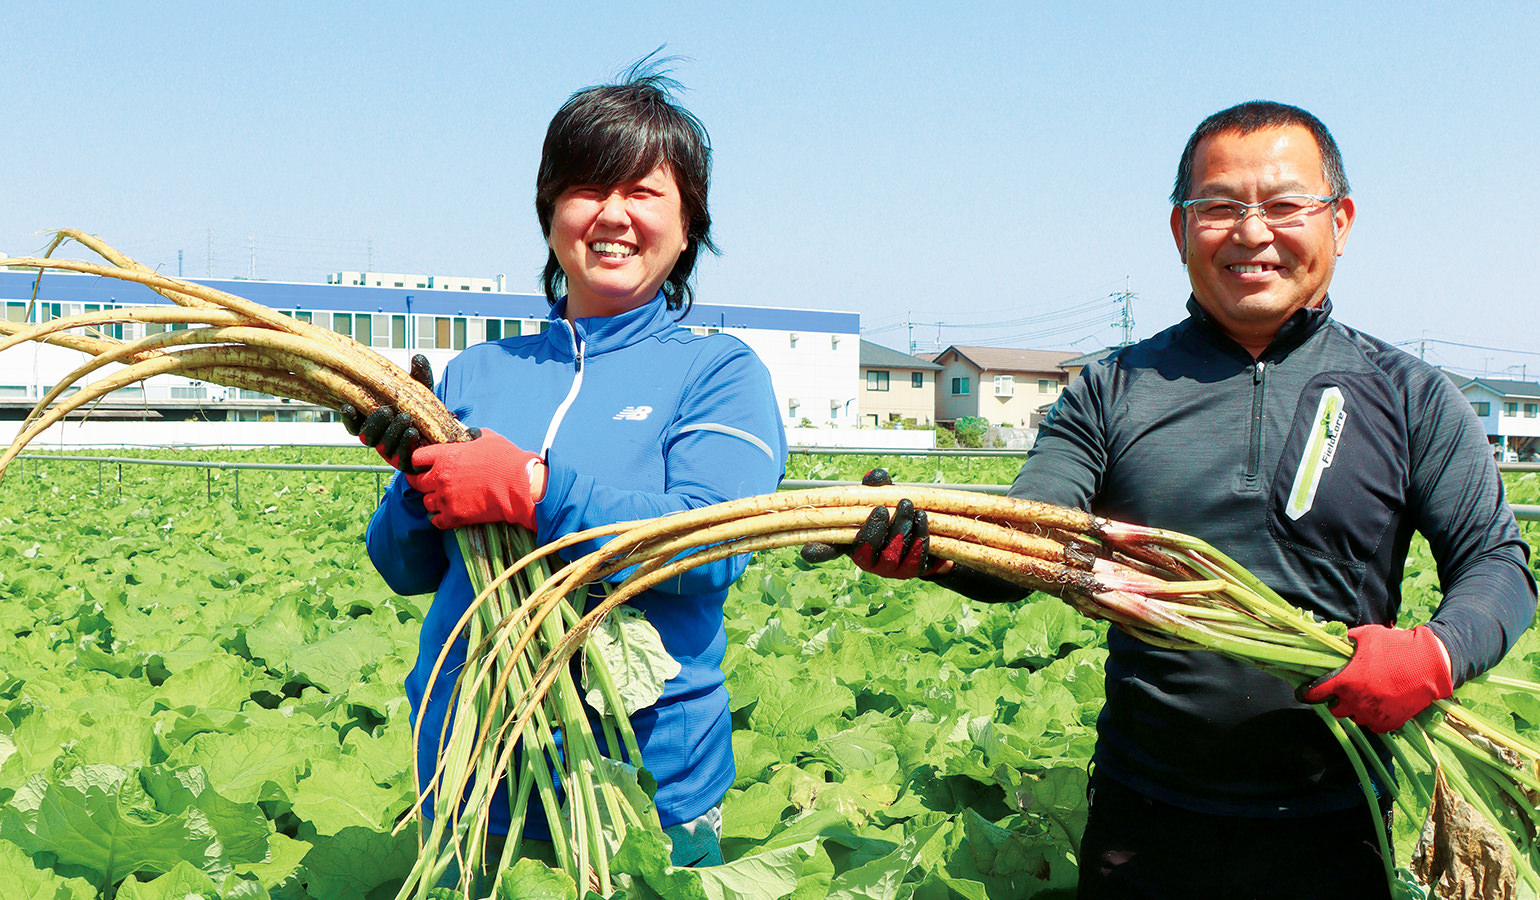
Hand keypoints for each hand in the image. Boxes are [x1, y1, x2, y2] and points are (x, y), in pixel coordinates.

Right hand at [341, 354, 433, 471]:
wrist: (446, 435)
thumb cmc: (425, 411)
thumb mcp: (421, 392)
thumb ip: (418, 377)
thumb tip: (418, 358)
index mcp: (375, 421)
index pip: (354, 423)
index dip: (348, 418)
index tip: (347, 407)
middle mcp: (380, 437)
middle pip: (367, 435)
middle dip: (375, 423)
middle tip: (386, 411)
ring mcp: (392, 451)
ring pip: (383, 445)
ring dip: (392, 432)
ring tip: (406, 419)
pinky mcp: (406, 463)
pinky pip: (402, 459)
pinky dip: (406, 446)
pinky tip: (413, 433)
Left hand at [404, 428, 544, 530]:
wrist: (520, 486)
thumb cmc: (506, 460)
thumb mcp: (487, 438)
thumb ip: (471, 436)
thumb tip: (468, 435)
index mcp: (445, 455)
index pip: (416, 458)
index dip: (419, 461)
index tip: (424, 464)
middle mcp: (441, 477)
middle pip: (416, 482)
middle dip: (422, 482)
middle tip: (430, 483)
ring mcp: (446, 498)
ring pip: (426, 502)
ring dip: (433, 500)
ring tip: (445, 498)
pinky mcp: (455, 516)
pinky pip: (436, 521)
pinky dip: (440, 518)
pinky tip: (449, 513)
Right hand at [799, 469, 949, 579]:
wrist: (921, 532)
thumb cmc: (891, 513)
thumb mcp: (879, 498)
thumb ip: (875, 487)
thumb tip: (877, 477)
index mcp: (851, 542)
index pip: (829, 550)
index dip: (818, 551)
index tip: (808, 551)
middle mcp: (867, 559)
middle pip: (867, 552)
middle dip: (876, 530)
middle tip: (883, 508)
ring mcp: (890, 569)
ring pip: (893, 556)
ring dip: (900, 530)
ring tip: (908, 506)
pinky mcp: (913, 570)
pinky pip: (916, 559)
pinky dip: (919, 538)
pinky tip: (921, 518)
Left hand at [1298, 624, 1453, 732]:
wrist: (1429, 664)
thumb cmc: (1396, 646)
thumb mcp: (1366, 635)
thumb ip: (1345, 640)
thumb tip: (1331, 638)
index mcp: (1345, 681)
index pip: (1315, 693)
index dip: (1309, 692)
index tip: (1306, 691)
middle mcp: (1356, 701)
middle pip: (1335, 710)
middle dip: (1336, 701)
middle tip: (1345, 691)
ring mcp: (1373, 714)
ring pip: (1355, 718)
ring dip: (1356, 709)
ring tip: (1366, 695)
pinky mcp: (1390, 722)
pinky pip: (1373, 726)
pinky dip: (1373, 718)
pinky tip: (1378, 705)